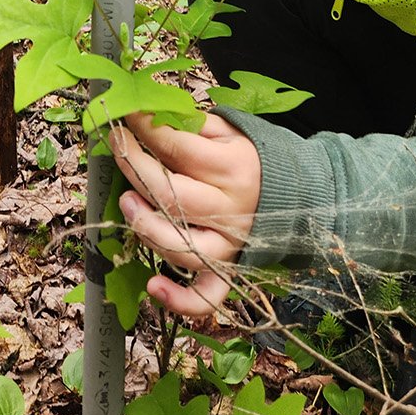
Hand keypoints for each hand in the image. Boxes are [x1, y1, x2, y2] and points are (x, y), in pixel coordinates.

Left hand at [107, 112, 260, 318]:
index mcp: (231, 167)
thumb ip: (193, 126)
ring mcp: (230, 244)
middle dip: (136, 169)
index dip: (144, 130)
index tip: (122, 116)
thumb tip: (151, 115)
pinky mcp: (229, 269)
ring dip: (147, 227)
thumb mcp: (230, 131)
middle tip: (117, 147)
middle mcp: (231, 208)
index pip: (178, 147)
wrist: (299, 193)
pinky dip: (180, 299)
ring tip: (126, 203)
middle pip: (172, 195)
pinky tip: (153, 285)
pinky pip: (207, 296)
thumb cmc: (251, 158)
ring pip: (182, 245)